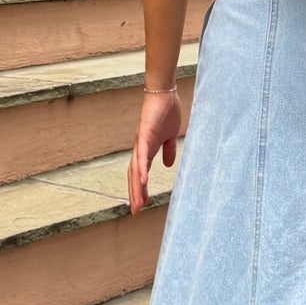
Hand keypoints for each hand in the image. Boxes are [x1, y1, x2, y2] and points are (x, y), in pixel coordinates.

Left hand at [127, 89, 182, 212]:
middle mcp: (140, 148)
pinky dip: (141, 169)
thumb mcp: (170, 136)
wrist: (164, 93)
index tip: (140, 204)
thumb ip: (168, 150)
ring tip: (138, 202)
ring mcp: (141, 142)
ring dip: (137, 187)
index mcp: (147, 149)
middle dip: (135, 193)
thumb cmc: (166, 112)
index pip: (140, 173)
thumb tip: (167, 165)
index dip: (139, 189)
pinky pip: (142, 155)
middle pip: (134, 175)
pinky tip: (143, 181)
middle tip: (135, 211)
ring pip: (136, 169)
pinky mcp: (145, 134)